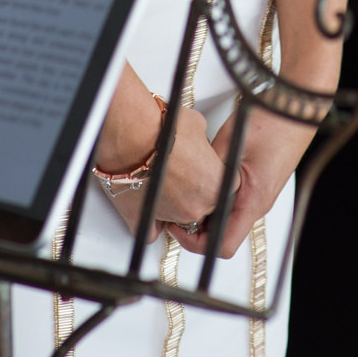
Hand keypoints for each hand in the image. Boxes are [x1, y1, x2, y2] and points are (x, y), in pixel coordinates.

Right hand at [98, 103, 225, 243]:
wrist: (131, 135)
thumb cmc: (163, 129)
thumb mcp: (197, 125)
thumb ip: (203, 141)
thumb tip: (198, 140)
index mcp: (215, 185)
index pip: (226, 187)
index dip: (213, 175)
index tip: (205, 167)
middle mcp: (196, 206)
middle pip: (204, 204)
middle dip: (194, 190)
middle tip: (182, 170)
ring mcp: (171, 217)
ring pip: (178, 217)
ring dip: (173, 203)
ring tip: (162, 179)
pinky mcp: (145, 221)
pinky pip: (151, 231)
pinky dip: (150, 221)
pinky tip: (148, 204)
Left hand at [172, 106, 313, 259]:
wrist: (294, 106)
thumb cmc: (272, 122)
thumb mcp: (230, 144)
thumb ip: (208, 169)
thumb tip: (185, 183)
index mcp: (253, 202)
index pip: (223, 245)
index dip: (196, 242)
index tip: (178, 225)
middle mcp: (259, 203)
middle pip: (224, 231)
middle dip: (198, 222)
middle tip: (178, 203)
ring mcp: (260, 193)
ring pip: (229, 214)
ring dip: (208, 206)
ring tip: (191, 185)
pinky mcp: (259, 182)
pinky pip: (236, 198)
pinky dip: (219, 193)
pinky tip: (208, 174)